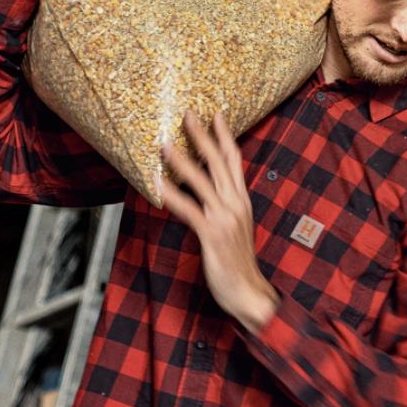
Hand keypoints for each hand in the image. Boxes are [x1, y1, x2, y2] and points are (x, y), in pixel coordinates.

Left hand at [160, 112, 279, 332]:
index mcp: (242, 202)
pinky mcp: (212, 234)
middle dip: (202, 136)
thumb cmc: (238, 265)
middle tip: (188, 113)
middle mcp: (236, 204)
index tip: (216, 114)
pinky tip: (156, 182)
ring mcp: (225, 218)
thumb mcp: (234, 230)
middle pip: (218, 162)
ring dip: (180, 159)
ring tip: (163, 142)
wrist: (250, 292)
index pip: (234, 161)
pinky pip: (189, 208)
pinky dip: (171, 194)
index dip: (225, 136)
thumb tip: (204, 195)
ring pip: (201, 180)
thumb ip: (223, 209)